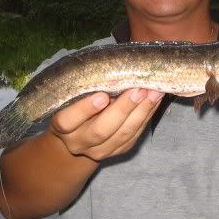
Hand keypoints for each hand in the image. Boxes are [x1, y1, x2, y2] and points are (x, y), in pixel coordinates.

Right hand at [49, 89, 163, 159]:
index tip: (102, 95)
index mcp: (63, 126)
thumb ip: (87, 86)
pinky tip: (155, 100)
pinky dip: (146, 116)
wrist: (79, 135)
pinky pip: (134, 135)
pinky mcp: (118, 151)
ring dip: (141, 112)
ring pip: (123, 135)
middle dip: (122, 109)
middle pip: (100, 131)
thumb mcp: (74, 96)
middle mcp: (79, 142)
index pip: (68, 120)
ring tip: (154, 93)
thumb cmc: (77, 104)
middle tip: (138, 90)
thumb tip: (114, 68)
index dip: (85, 109)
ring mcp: (99, 150)